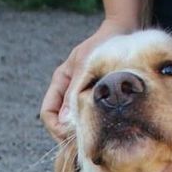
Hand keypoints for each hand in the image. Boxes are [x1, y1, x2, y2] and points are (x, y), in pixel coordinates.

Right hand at [40, 18, 138, 139]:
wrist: (123, 29)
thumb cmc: (104, 44)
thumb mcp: (86, 66)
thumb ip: (74, 92)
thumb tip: (65, 121)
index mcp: (60, 81)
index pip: (47, 113)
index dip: (56, 128)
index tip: (72, 135)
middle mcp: (67, 90)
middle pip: (58, 122)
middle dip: (68, 134)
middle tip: (86, 142)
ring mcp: (80, 94)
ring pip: (73, 122)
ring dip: (81, 131)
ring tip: (95, 138)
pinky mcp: (95, 97)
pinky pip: (88, 117)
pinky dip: (92, 126)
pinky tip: (104, 129)